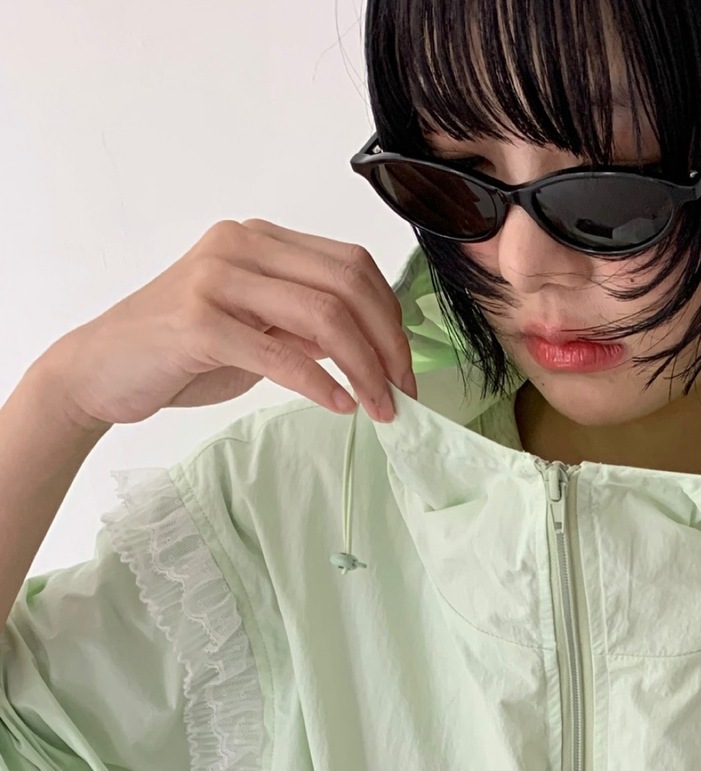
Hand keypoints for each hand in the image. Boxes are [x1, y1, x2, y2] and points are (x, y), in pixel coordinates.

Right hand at [37, 219, 418, 432]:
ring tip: (380, 409)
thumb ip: (306, 327)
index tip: (405, 370)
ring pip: (323, 315)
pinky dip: (320, 383)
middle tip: (402, 394)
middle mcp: (240, 245)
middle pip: (347, 285)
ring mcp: (217, 278)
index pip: (351, 265)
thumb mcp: (257, 331)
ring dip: (364, 368)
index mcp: (259, 239)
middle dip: (388, 345)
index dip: (391, 318)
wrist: (103, 369)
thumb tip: (371, 347)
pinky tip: (340, 406)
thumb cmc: (182, 354)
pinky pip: (279, 352)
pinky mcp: (198, 322)